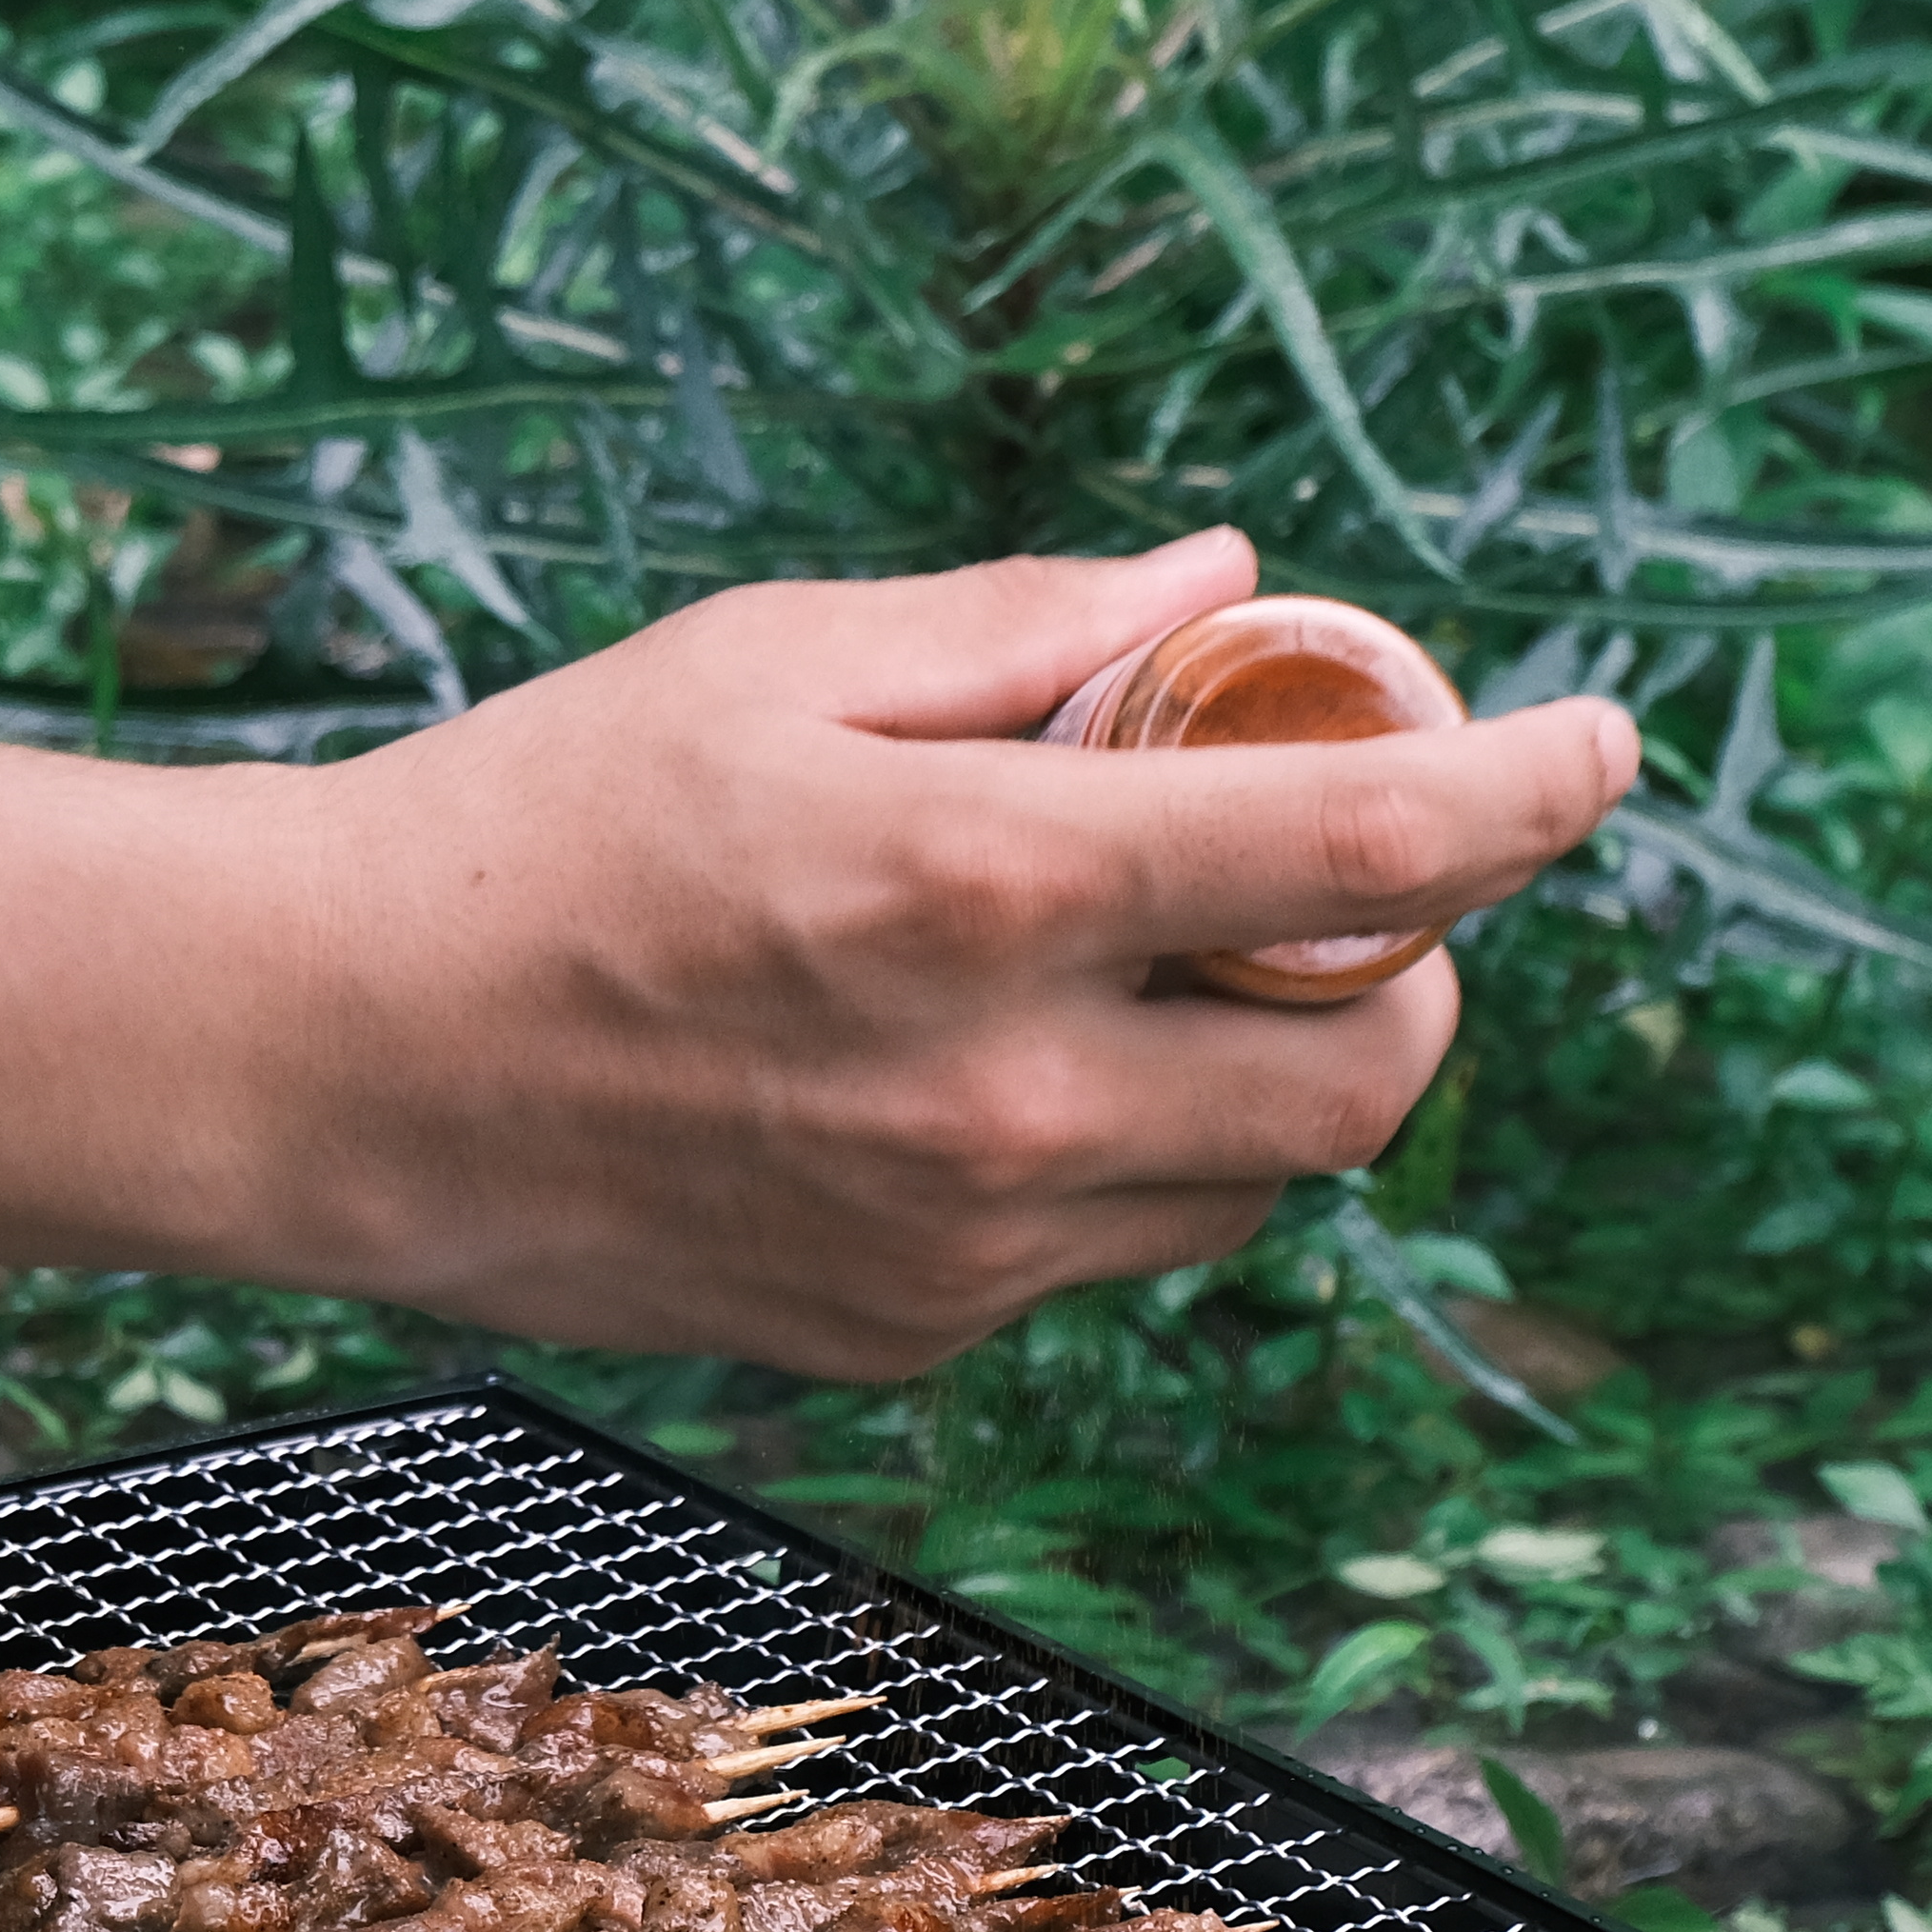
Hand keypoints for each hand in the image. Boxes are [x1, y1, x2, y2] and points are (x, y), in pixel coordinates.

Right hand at [244, 532, 1635, 1375]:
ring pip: (1258, 1189)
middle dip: (1410, 971)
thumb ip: (1027, 629)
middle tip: (1331, 879)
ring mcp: (963, 1248)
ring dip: (1262, 1072)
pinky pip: (1107, 1253)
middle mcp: (1006, 1100)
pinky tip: (982, 1064)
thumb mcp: (776, 661)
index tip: (1602, 745)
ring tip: (1133, 962)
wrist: (329, 1062)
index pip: (1367, 857)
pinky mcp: (906, 1338)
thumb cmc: (535, 826)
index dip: (1530, 791)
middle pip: (1371, 1077)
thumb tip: (1228, 593)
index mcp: (988, 889)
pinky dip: (1117, 1155)